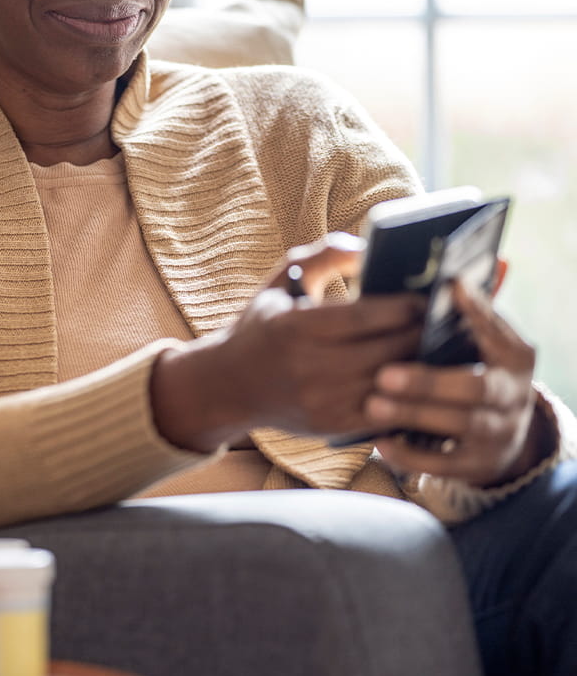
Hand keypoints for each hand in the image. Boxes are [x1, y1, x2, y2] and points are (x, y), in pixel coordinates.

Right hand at [151, 234, 424, 451]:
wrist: (228, 386)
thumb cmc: (262, 327)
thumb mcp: (282, 282)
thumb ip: (323, 256)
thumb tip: (367, 248)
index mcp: (295, 327)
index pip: (366, 316)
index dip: (405, 306)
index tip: (427, 297)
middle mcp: (309, 367)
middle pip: (388, 350)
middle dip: (422, 334)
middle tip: (447, 321)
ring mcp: (323, 401)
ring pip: (393, 383)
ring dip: (423, 366)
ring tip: (444, 348)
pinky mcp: (333, 427)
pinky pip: (385, 411)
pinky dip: (408, 395)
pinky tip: (422, 379)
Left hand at [370, 279, 548, 485]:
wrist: (502, 435)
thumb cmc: (473, 370)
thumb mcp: (481, 344)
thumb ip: (468, 317)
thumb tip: (449, 281)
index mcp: (514, 358)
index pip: (499, 335)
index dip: (478, 315)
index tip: (448, 291)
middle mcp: (513, 396)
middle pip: (476, 389)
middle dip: (430, 382)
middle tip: (384, 375)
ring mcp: (498, 433)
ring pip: (459, 426)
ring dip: (414, 415)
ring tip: (374, 406)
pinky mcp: (477, 465)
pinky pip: (443, 464)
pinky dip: (411, 455)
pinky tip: (381, 441)